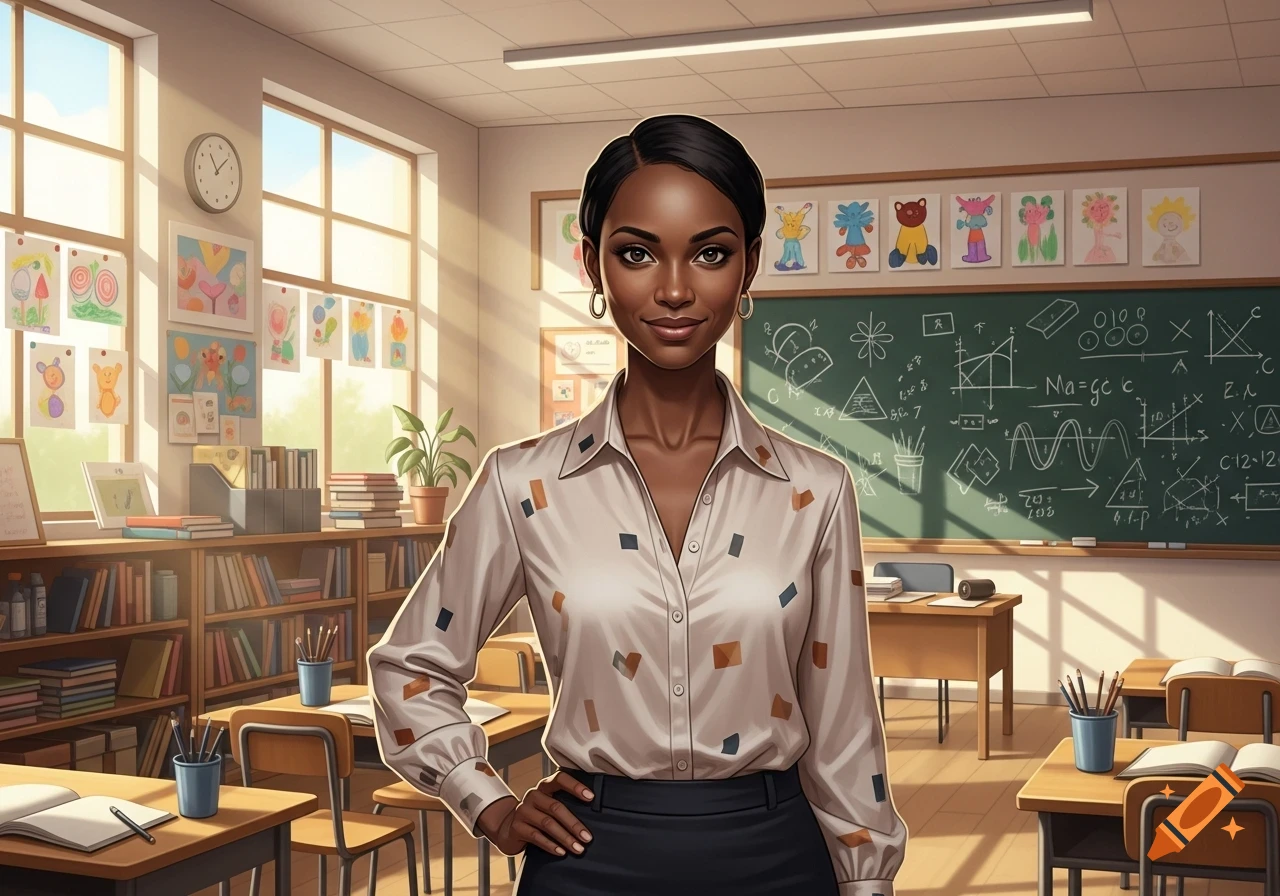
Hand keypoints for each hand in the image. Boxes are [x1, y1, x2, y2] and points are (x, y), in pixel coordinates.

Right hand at [475, 771, 593, 856]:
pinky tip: (561, 852)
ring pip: (548, 823)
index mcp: (544, 787)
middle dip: (574, 824)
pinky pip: (536, 836)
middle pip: (556, 807)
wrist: (509, 828)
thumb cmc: (537, 816)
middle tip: (587, 837)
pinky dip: (551, 845)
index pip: (560, 779)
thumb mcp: (548, 806)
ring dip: (565, 838)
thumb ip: (563, 805)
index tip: (591, 797)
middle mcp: (533, 795)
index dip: (575, 786)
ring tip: (578, 848)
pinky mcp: (516, 827)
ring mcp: (523, 810)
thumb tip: (591, 818)